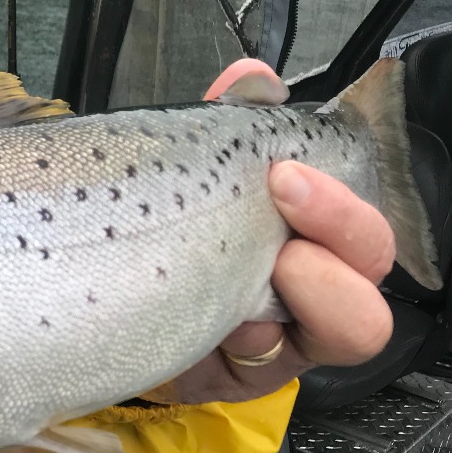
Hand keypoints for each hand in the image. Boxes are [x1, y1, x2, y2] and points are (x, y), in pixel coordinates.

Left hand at [150, 59, 397, 405]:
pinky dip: (252, 340)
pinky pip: (274, 366)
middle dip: (342, 223)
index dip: (342, 191)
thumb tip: (255, 77)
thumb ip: (219, 123)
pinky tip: (221, 323)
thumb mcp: (178, 170)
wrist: (78, 304)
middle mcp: (305, 277)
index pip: (357, 200)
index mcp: (298, 220)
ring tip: (272, 267)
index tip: (287, 169)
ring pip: (355, 325)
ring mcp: (280, 331)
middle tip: (283, 195)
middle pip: (373, 258)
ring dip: (324, 291)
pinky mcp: (241, 375)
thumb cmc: (139, 229)